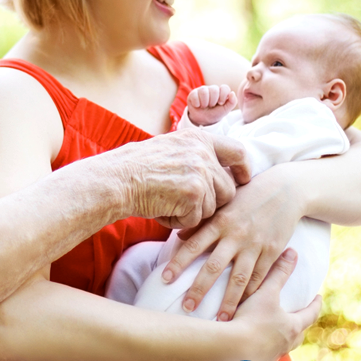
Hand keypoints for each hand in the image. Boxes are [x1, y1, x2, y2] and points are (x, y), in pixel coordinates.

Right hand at [116, 129, 250, 229]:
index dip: (244, 169)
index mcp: (199, 139)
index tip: (242, 180)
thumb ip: (194, 155)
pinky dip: (178, 221)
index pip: (238, 152)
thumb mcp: (170, 147)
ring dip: (191, 213)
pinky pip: (196, 220)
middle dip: (211, 203)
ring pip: (212, 208)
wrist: (117, 179)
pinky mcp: (194, 195)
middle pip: (228, 189)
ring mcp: (200, 173)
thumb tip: (216, 169)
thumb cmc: (136, 167)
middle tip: (186, 205)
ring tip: (165, 202)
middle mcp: (203, 153)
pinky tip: (160, 209)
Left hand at [161, 167, 301, 319]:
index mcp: (219, 221)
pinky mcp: (272, 252)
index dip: (178, 262)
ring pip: (238, 278)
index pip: (193, 245)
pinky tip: (243, 308)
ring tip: (219, 320)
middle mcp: (235, 235)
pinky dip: (250, 294)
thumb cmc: (248, 195)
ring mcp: (255, 245)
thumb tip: (179, 236)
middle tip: (186, 307)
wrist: (285, 190)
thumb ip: (203, 220)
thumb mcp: (223, 203)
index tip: (165, 278)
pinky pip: (259, 278)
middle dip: (199, 289)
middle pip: (214, 267)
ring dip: (228, 301)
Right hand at [187, 84, 236, 125]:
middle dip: (213, 101)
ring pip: (204, 91)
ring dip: (205, 102)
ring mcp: (202, 90)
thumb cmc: (215, 113)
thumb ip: (232, 102)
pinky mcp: (193, 93)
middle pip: (214, 89)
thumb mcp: (225, 110)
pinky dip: (197, 104)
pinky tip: (198, 105)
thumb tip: (232, 93)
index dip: (223, 96)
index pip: (224, 88)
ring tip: (204, 106)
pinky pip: (195, 95)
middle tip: (211, 106)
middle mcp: (212, 89)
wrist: (203, 120)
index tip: (220, 103)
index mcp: (221, 91)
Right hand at [229, 248, 321, 360]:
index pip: (309, 314)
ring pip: (280, 350)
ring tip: (272, 336)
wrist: (230, 350)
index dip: (314, 305)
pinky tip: (251, 353)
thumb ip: (278, 272)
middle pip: (298, 336)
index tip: (318, 297)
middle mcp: (285, 346)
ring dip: (278, 343)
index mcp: (291, 327)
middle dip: (298, 326)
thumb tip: (292, 252)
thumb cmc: (251, 319)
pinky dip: (259, 355)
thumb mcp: (265, 292)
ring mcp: (271, 359)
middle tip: (296, 318)